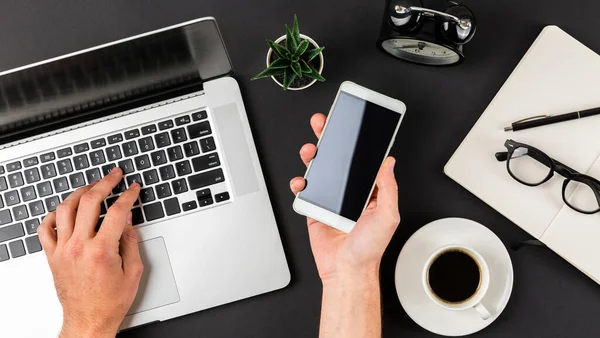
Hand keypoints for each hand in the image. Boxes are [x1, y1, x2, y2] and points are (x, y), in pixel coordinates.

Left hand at [37, 167, 143, 337]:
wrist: (88, 320)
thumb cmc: (110, 301)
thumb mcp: (133, 271)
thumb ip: (130, 242)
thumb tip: (127, 221)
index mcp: (102, 250)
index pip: (116, 211)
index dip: (128, 195)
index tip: (133, 189)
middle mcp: (79, 247)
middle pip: (90, 202)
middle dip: (105, 183)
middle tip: (114, 175)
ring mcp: (63, 250)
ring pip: (66, 209)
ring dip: (80, 192)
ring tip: (91, 186)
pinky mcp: (52, 256)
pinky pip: (45, 228)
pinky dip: (53, 215)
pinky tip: (64, 210)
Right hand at [290, 113, 400, 282]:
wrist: (346, 270)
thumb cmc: (369, 249)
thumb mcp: (388, 216)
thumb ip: (389, 188)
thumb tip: (389, 163)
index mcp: (370, 191)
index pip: (363, 160)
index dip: (356, 143)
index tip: (352, 127)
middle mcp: (350, 192)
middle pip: (339, 159)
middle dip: (330, 139)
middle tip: (324, 125)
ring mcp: (331, 199)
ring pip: (320, 170)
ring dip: (313, 157)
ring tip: (311, 151)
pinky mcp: (315, 208)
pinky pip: (305, 191)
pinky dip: (300, 183)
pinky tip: (302, 182)